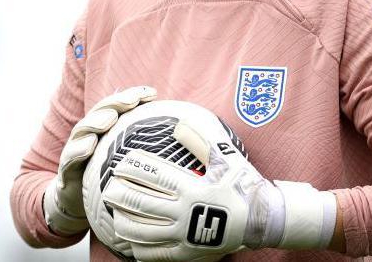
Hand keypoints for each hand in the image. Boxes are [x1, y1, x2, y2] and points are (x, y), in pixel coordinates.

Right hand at [43, 85, 156, 234]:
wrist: (77, 204)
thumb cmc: (108, 180)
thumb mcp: (127, 161)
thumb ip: (145, 146)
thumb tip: (179, 137)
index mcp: (105, 130)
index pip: (118, 107)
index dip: (133, 97)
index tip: (152, 94)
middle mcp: (89, 135)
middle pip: (100, 113)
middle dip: (116, 103)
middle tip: (132, 100)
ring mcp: (75, 151)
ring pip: (83, 131)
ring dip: (96, 122)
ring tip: (110, 118)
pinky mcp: (66, 171)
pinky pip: (70, 158)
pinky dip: (78, 149)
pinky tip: (90, 145)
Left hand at [101, 121, 336, 259]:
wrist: (263, 220)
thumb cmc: (243, 185)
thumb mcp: (227, 159)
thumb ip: (201, 140)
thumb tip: (178, 124)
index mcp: (192, 187)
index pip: (154, 175)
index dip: (133, 168)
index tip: (119, 163)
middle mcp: (185, 212)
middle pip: (142, 202)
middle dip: (121, 194)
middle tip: (108, 187)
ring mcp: (185, 235)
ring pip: (144, 230)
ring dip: (124, 220)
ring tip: (114, 212)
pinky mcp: (187, 253)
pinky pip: (157, 254)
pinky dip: (139, 248)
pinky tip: (129, 241)